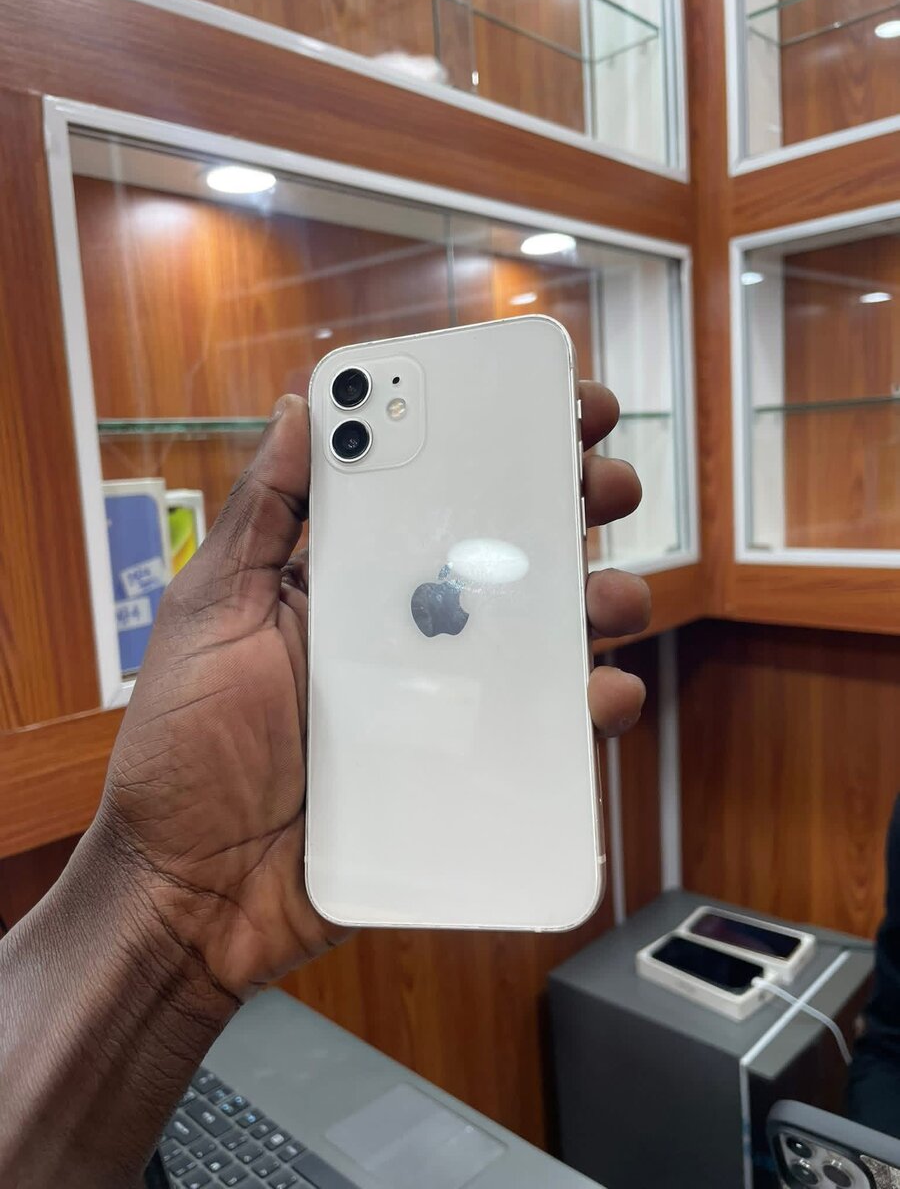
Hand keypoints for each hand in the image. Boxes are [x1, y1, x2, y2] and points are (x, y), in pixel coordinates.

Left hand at [93, 381, 648, 999]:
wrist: (194, 889)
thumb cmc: (186, 745)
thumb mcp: (212, 613)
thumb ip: (262, 516)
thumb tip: (304, 407)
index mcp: (352, 577)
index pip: (436, 490)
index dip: (499, 441)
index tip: (555, 401)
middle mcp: (410, 626)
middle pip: (510, 552)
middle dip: (574, 506)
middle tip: (606, 484)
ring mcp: (446, 698)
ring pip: (547, 635)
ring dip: (600, 602)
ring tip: (611, 598)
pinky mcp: (468, 767)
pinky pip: (546, 729)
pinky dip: (590, 705)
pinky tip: (600, 694)